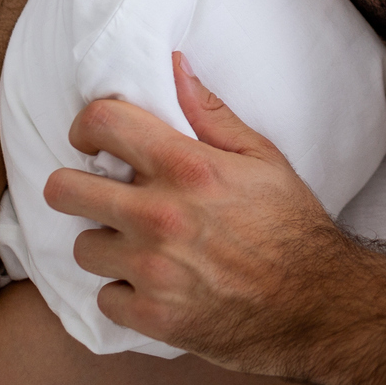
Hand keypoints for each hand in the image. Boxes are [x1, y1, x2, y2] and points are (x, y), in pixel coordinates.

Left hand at [52, 53, 354, 376]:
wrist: (320, 304)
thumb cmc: (293, 226)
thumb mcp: (263, 158)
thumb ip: (211, 113)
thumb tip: (175, 66)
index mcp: (188, 168)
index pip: (102, 123)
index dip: (86, 127)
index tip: (92, 141)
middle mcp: (161, 216)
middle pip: (64, 190)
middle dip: (75, 187)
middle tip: (99, 195)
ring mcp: (153, 271)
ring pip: (84, 248)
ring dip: (107, 246)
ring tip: (140, 246)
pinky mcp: (153, 318)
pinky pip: (105, 298)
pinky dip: (126, 294)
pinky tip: (155, 286)